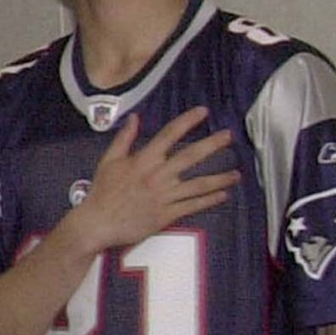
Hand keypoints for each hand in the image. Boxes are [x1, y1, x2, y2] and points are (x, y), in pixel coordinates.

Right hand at [68, 109, 238, 255]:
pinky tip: (223, 195)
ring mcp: (165, 196)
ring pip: (198, 184)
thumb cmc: (103, 191)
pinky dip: (209, 200)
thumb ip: (124, 138)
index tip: (202, 112)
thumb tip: (135, 118)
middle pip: (191, 156)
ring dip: (220, 178)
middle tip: (228, 136)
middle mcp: (158, 175)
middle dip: (212, 145)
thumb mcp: (109, 160)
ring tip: (236, 174)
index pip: (169, 134)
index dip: (187, 121)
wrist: (99, 222)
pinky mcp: (168, 214)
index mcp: (144, 160)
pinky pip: (193, 205)